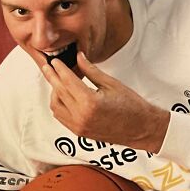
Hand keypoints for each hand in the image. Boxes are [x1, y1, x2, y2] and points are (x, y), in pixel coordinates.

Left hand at [39, 52, 169, 152]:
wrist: (141, 129)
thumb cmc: (131, 106)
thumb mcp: (111, 84)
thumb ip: (91, 71)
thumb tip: (78, 57)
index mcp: (90, 103)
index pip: (67, 81)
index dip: (59, 69)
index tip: (54, 61)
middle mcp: (81, 117)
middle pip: (59, 93)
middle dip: (52, 78)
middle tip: (48, 67)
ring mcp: (79, 127)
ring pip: (56, 106)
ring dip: (54, 92)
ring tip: (58, 81)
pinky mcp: (79, 133)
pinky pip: (61, 117)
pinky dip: (59, 105)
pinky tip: (63, 96)